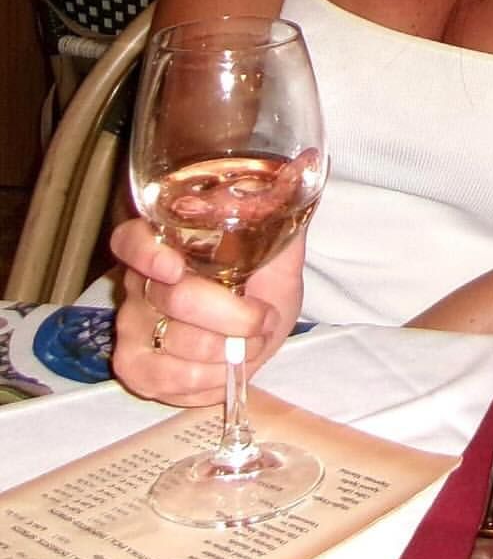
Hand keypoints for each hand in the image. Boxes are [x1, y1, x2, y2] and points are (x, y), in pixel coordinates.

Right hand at [109, 219, 304, 405]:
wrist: (260, 327)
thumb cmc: (263, 281)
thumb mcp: (278, 250)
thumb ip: (280, 216)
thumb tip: (294, 179)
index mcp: (166, 240)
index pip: (132, 240)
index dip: (147, 254)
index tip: (175, 267)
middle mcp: (140, 281)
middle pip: (175, 299)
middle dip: (234, 316)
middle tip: (264, 319)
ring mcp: (132, 325)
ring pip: (178, 344)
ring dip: (228, 350)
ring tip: (251, 342)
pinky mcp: (135, 368)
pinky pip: (170, 379)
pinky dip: (210, 379)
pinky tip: (227, 367)